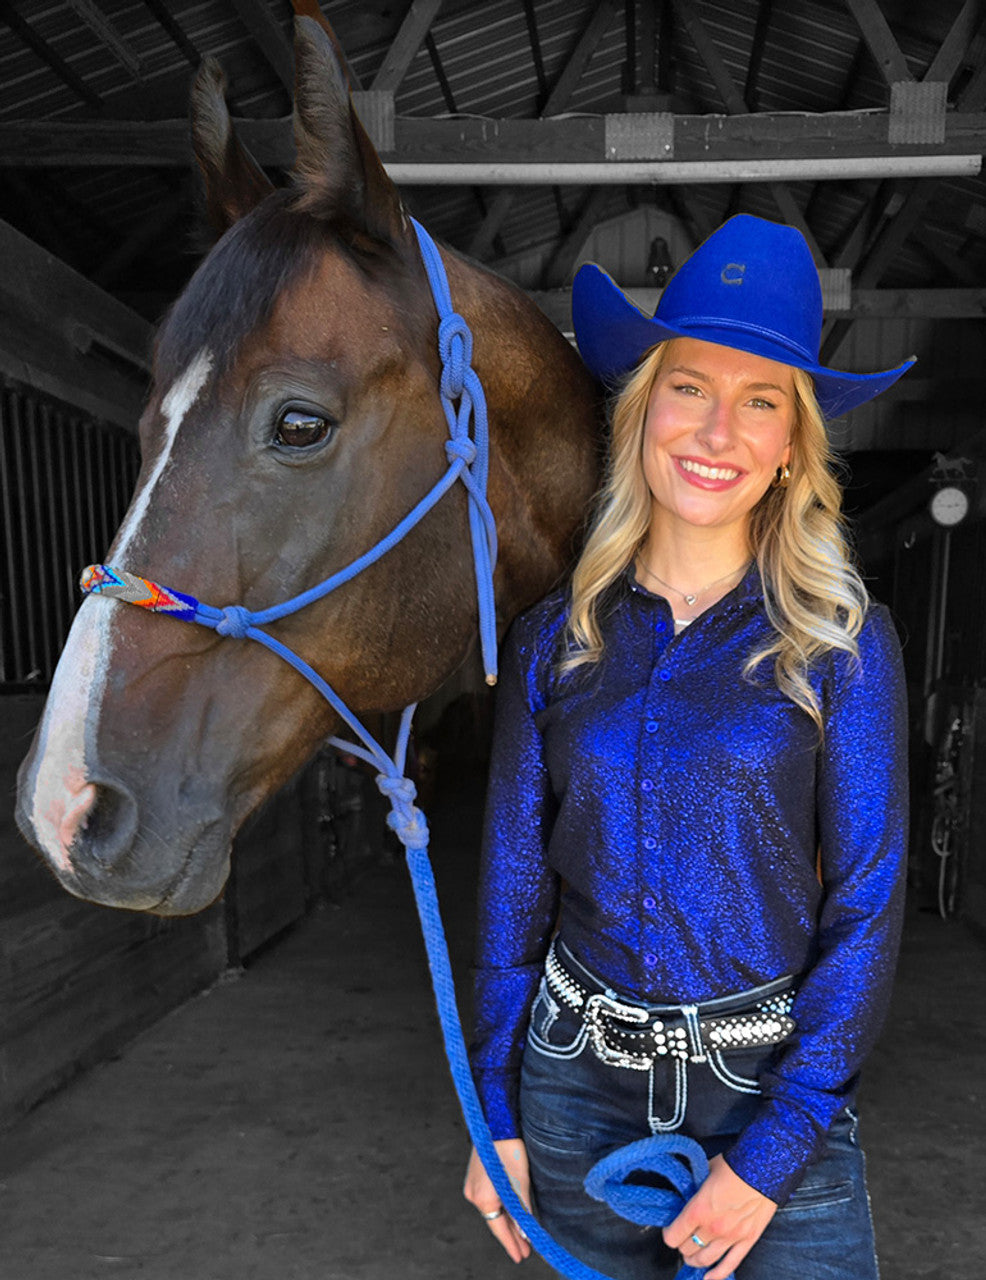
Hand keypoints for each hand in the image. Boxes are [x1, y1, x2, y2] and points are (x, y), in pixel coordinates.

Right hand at [463, 1139, 532, 1263]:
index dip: (511, 1244)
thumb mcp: (521, 1183)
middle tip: (525, 1251)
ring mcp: (472, 1187)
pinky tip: (510, 1214)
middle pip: (494, 1221)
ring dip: (506, 1221)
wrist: (497, 1123)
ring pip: (492, 1210)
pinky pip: (489, 1200)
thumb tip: (526, 1234)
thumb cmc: (510, 1150)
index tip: (522, 1257)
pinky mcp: (474, 1179)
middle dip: (510, 1235)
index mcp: (483, 1199)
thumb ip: (522, 1210)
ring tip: (521, 1236)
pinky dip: (500, 1208)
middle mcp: (473, 1195)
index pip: (499, 1229)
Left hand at [663, 1154, 776, 1279]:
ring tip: (692, 1254)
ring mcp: (731, 1237)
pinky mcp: (748, 1240)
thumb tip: (687, 1192)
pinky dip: (717, 1275)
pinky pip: (730, 1265)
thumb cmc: (734, 1165)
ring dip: (695, 1259)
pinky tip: (708, 1278)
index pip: (673, 1236)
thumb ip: (695, 1187)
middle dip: (682, 1244)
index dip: (669, 1232)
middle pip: (687, 1249)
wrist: (764, 1167)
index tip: (670, 1227)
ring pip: (705, 1260)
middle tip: (683, 1237)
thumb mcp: (705, 1171)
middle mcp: (713, 1228)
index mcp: (698, 1210)